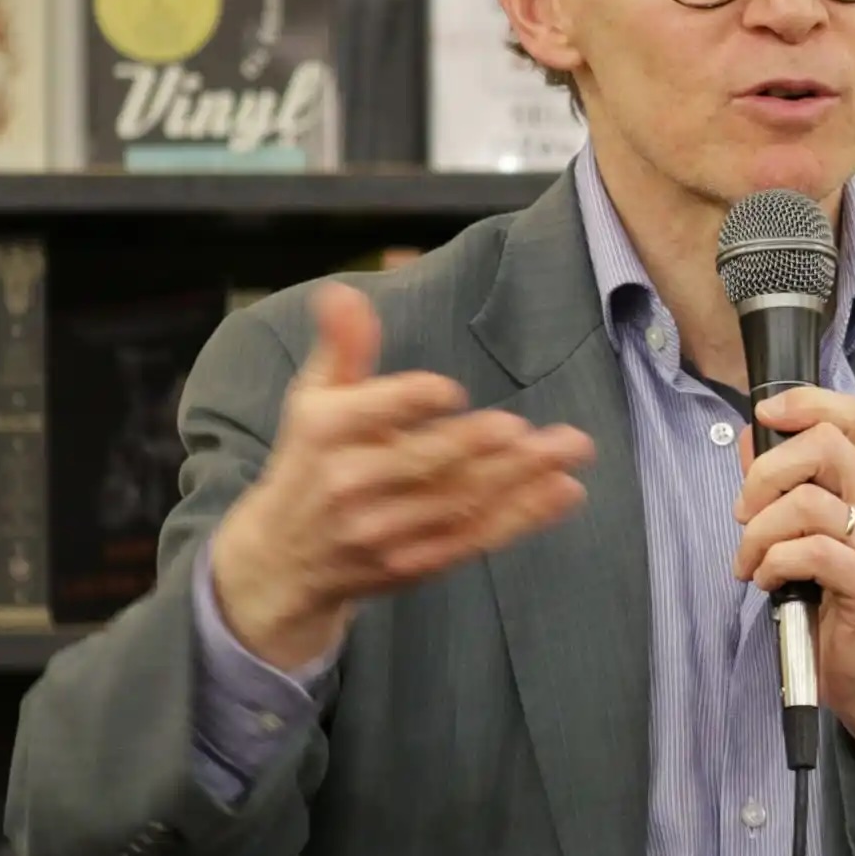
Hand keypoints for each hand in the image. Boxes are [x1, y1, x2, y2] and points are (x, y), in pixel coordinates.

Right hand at [212, 281, 596, 672]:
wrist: (283, 561)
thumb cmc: (311, 459)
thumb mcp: (315, 398)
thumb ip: (343, 346)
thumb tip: (341, 290)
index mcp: (324, 433)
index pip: (370, 415)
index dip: (409, 402)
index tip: (451, 392)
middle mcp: (350, 484)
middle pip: (428, 463)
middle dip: (486, 445)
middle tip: (537, 427)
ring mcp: (382, 531)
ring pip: (460, 502)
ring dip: (522, 478)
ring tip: (571, 451)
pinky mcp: (413, 565)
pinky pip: (474, 539)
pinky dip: (523, 517)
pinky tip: (563, 491)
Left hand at [732, 387, 854, 788]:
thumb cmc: (841, 605)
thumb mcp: (812, 536)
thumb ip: (786, 486)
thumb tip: (752, 439)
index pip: (853, 414)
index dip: (806, 401)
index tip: (765, 415)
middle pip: (825, 445)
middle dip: (766, 474)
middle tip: (744, 513)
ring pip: (806, 503)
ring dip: (758, 533)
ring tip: (749, 563)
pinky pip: (810, 552)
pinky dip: (772, 564)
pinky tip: (767, 582)